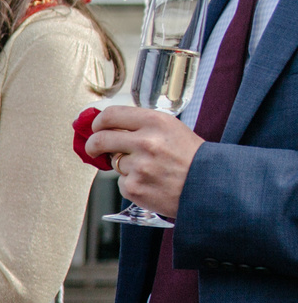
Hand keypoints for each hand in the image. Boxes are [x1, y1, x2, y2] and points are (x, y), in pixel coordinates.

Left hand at [90, 106, 199, 220]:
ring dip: (124, 166)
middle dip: (93, 144)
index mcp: (156, 122)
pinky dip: (132, 183)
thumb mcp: (171, 129)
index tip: (96, 127)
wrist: (209, 184)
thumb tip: (108, 127)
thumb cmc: (191, 157)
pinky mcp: (134, 188)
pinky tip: (151, 182)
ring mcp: (138, 167)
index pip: (111, 115)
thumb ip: (141, 126)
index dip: (98, 122)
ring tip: (148, 168)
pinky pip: (121, 183)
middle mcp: (146, 142)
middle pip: (100, 139)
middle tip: (94, 148)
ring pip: (114, 163)